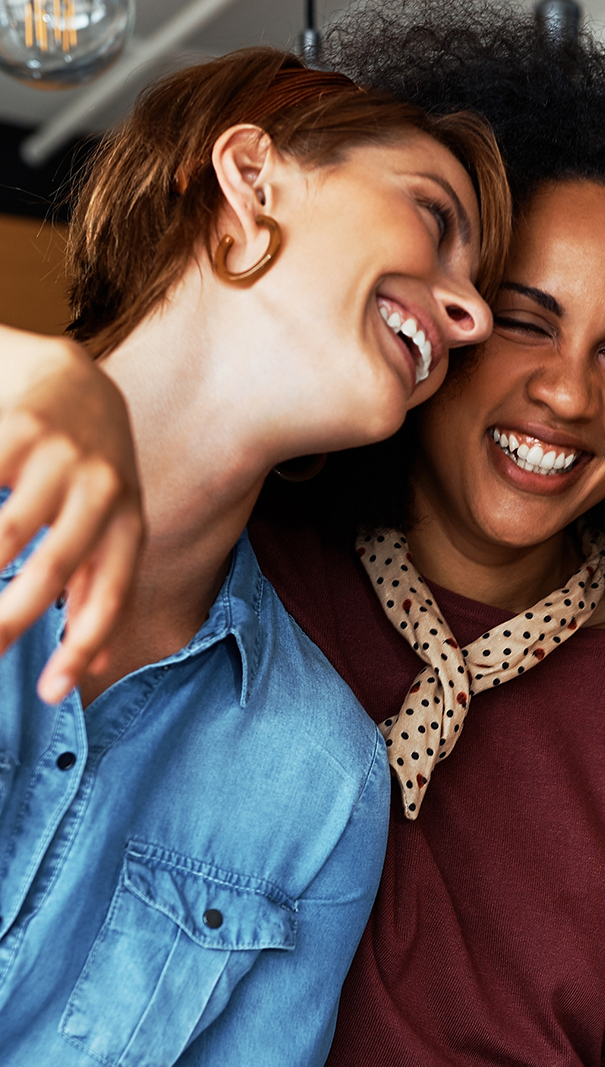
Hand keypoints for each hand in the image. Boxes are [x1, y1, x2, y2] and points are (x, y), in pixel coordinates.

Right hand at [0, 328, 143, 704]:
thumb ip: (99, 586)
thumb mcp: (112, 524)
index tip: (52, 692)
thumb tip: (94, 667)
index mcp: (130, 521)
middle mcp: (104, 488)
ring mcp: (61, 455)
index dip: (82, 646)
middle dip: (10, 620)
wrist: (74, 374)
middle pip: (51, 568)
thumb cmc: (88, 470)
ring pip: (8, 532)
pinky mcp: (20, 425)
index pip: (111, 595)